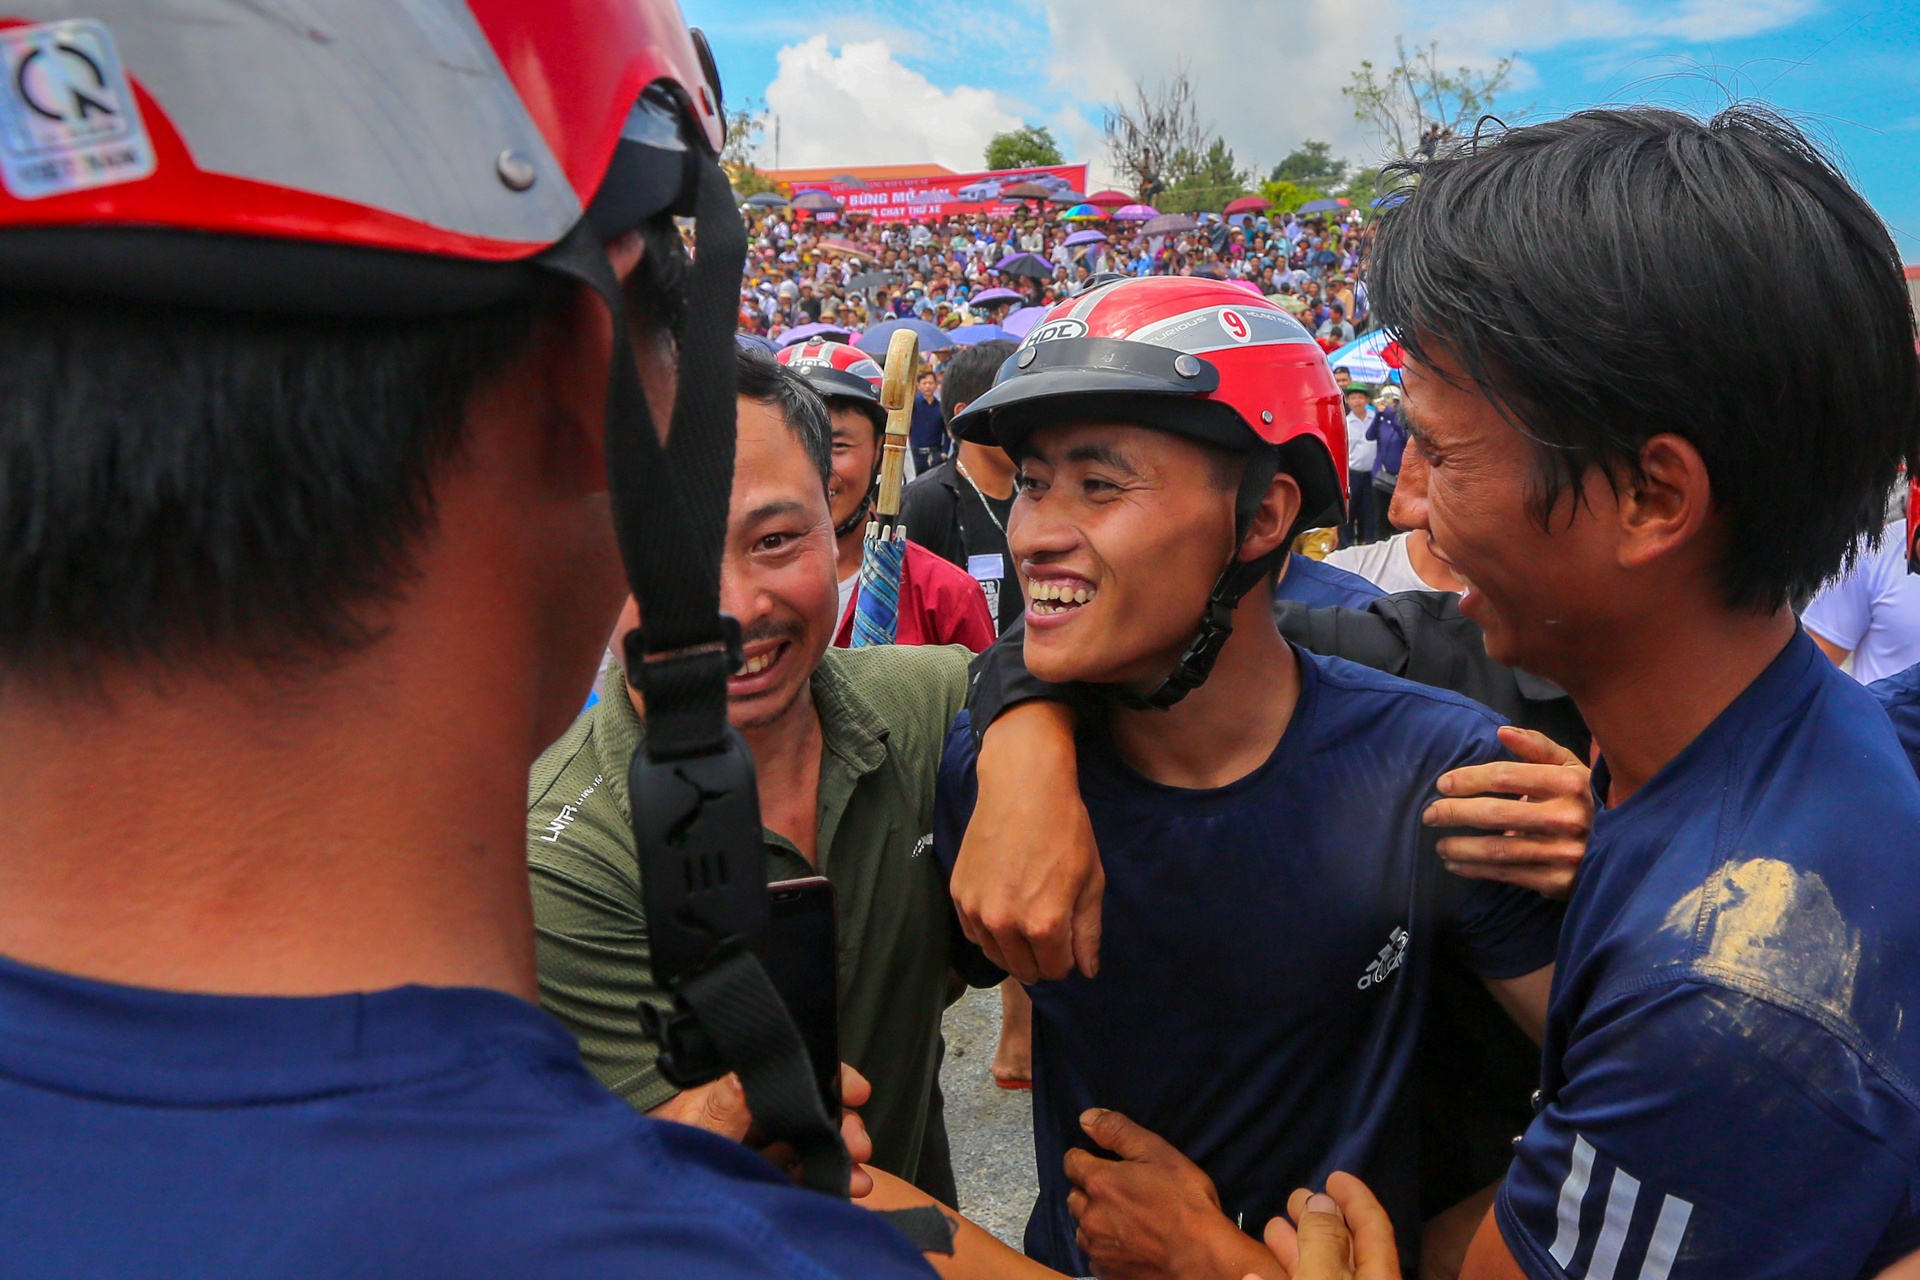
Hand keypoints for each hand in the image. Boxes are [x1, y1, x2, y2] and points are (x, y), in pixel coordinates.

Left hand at [654, 1064, 874, 1197]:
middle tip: (858, 1143)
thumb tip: (751, 1072)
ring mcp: (748, 1150)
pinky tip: (842, 1187)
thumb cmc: (659, 1156)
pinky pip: (794, 1173)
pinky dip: (821, 1178)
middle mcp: (740, 1117)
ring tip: (856, 1176)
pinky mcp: (752, 1178)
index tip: (854, 1089)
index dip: (824, 1077)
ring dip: (836, 1156)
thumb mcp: (695, 1132)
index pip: (784, 1072)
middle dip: (839, 1124)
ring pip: (803, 1143)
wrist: (644, 1202)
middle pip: (801, 1108)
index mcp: (727, 1093)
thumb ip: (725, 1106)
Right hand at [952, 700, 1104, 981]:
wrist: (1023, 789)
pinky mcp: (958, 894)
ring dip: (1013, 948)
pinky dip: (989, 932)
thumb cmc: (1065, 830)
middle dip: (1041, 958)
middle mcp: (1005, 925)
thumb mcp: (1091, 881)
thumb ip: (1088, 933)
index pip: (1055, 970)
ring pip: (995, 954)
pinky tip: (1003, 910)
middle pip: (1023, 968)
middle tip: (1049, 930)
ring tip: (1025, 919)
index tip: (1068, 940)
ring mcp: (977, 910)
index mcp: (1044, 925)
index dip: (1066, 959)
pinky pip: (973, 933)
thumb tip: (1087, 971)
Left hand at [1065, 1109, 1275, 1279]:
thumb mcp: (1158, 1153)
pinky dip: (1104, 1248)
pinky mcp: (1106, 1272)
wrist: (1201, 1256)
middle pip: (1074, 1196)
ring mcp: (1096, 1247)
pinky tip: (1127, 1245)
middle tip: (1119, 1193)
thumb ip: (1118, 1132)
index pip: (1072, 1162)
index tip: (1104, 1163)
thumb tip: (1086, 1118)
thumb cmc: (1184, 1200)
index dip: (1086, 1159)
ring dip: (1094, 1220)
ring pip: (1082, 1227)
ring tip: (1122, 1220)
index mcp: (1099, 1182)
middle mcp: (1089, 1215)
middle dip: (1089, 1191)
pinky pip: (1094, 1255)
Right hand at [1260, 1172, 1401, 1279]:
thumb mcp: (1324, 1279)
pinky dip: (1280, 1277)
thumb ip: (1323, 1241)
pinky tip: (1256, 1274)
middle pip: (1343, 1249)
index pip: (1374, 1228)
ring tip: (1273, 1227)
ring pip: (1318, 1274)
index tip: (1335, 1176)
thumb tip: (1322, 1202)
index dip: (1356, 1198)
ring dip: (1294, 1249)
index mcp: (1380, 1277)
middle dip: (1318, 1219)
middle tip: (1295, 1198)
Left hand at [1423, 726, 1591, 899]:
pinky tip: (1456, 864)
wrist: (1626, 846)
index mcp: (1569, 782)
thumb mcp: (1571, 767)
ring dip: (1461, 847)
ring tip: (1439, 843)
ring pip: (1498, 849)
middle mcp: (1568, 817)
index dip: (1469, 779)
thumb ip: (1538, 747)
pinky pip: (1508, 874)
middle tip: (1429, 813)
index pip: (1506, 777)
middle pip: (1496, 813)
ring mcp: (1564, 852)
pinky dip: (1476, 869)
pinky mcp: (1559, 880)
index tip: (1443, 784)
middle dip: (1455, 813)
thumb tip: (1502, 732)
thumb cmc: (1586, 799)